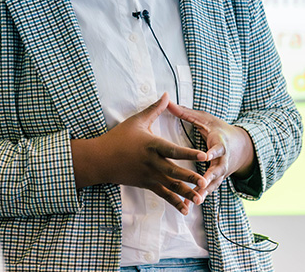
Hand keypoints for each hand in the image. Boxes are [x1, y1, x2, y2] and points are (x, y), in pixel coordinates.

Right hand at [71, 94, 208, 214]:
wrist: (100, 159)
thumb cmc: (118, 137)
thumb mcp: (137, 121)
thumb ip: (155, 109)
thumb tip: (167, 94)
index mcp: (152, 145)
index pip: (174, 150)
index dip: (189, 153)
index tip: (204, 155)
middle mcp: (152, 163)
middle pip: (174, 171)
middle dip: (190, 177)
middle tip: (205, 182)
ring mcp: (149, 175)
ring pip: (170, 186)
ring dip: (185, 193)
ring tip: (200, 199)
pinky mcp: (147, 184)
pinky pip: (163, 195)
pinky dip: (174, 202)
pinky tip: (185, 209)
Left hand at [168, 102, 255, 202]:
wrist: (239, 147)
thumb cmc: (219, 130)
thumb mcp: (206, 120)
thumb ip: (186, 113)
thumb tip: (167, 101)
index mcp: (221, 144)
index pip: (218, 148)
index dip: (212, 153)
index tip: (206, 156)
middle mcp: (222, 160)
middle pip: (217, 171)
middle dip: (209, 178)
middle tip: (202, 184)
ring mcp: (220, 173)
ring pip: (212, 185)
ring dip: (203, 192)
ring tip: (195, 200)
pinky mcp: (215, 181)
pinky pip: (207, 191)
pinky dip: (198, 197)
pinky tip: (187, 206)